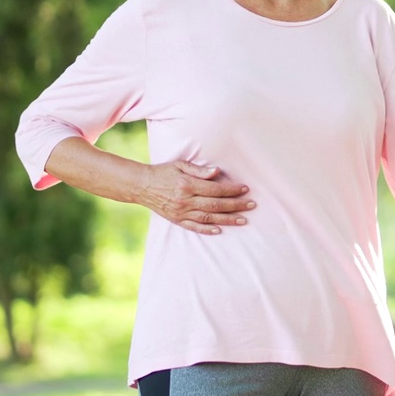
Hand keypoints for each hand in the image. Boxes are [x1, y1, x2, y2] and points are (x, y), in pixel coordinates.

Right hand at [137, 161, 255, 234]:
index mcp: (187, 185)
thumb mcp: (180, 165)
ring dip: (228, 219)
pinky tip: (220, 230)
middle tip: (252, 205)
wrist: (142, 185)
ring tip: (243, 220)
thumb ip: (200, 170)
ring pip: (208, 217)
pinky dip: (208, 229)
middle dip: (236, 205)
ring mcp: (181, 212)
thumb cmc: (163, 172)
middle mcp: (185, 200)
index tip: (245, 189)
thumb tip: (218, 172)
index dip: (232, 190)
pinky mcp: (177, 220)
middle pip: (216, 205)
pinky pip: (194, 227)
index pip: (215, 189)